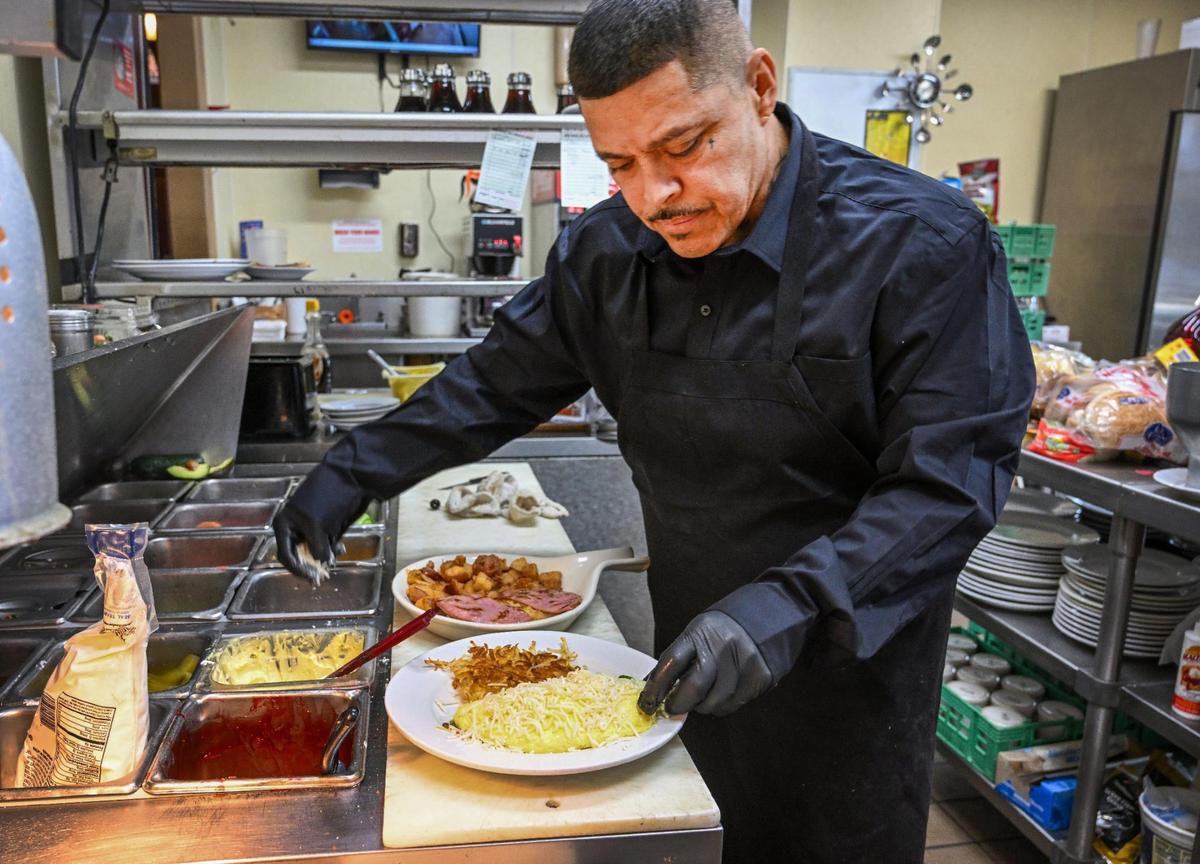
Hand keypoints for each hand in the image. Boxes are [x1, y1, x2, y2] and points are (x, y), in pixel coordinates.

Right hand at [272, 502, 337, 584]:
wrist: (349, 477)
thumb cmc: (327, 498)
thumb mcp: (318, 525)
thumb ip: (317, 547)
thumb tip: (322, 563)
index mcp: (285, 524)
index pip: (286, 555)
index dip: (297, 569)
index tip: (311, 577)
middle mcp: (294, 526)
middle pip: (299, 554)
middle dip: (312, 563)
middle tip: (323, 574)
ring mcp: (309, 525)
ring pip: (314, 549)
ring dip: (325, 555)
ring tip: (338, 552)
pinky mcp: (324, 523)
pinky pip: (324, 542)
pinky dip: (331, 547)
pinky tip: (340, 548)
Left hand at [639, 610, 772, 716]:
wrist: (766, 617)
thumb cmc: (723, 630)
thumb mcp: (697, 633)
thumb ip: (678, 659)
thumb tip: (653, 688)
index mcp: (700, 633)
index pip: (671, 662)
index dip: (656, 687)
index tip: (646, 702)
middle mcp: (722, 647)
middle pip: (694, 688)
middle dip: (678, 704)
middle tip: (672, 707)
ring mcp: (743, 663)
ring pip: (713, 703)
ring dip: (701, 706)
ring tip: (701, 696)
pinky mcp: (759, 678)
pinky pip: (732, 705)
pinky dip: (721, 705)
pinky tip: (721, 694)